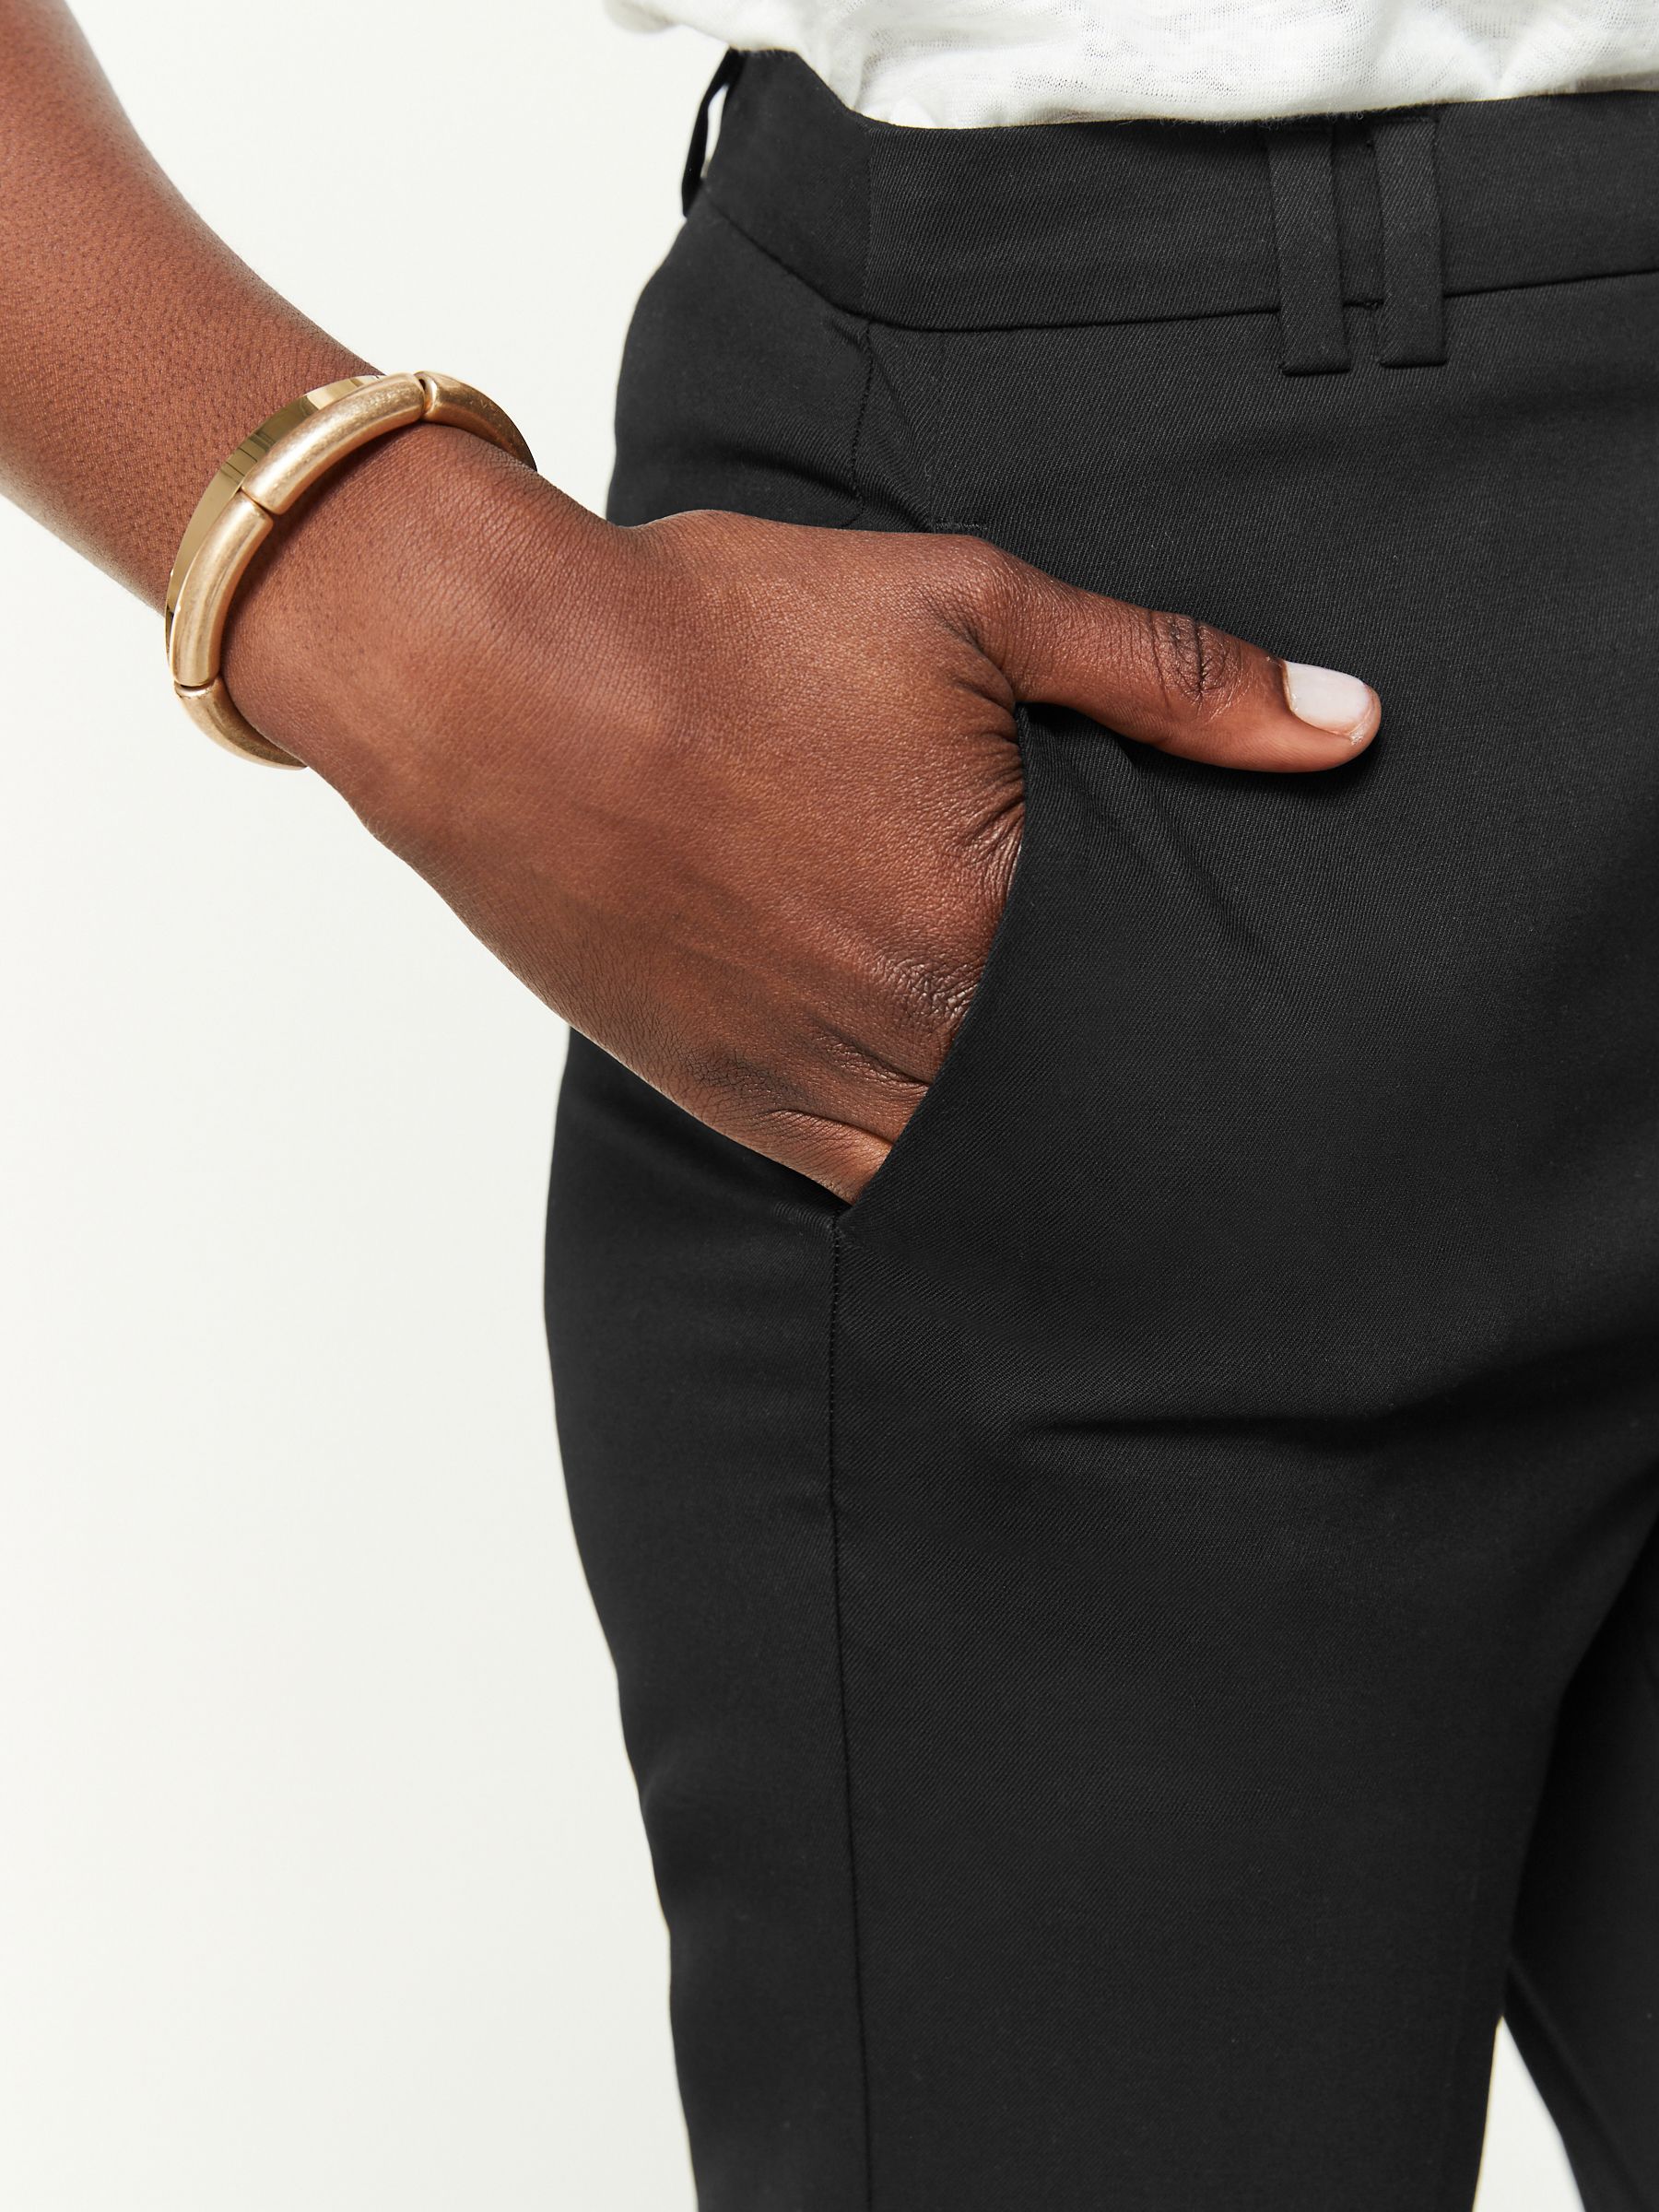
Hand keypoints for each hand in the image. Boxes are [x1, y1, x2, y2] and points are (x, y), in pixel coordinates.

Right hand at [224, 433, 1379, 1200]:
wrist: (499, 684)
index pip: (1153, 1027)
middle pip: (1068, 1116)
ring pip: (969, 1171)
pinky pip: (858, 1180)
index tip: (1273, 1068)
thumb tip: (1350, 720)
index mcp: (986, 920)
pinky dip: (925, 1175)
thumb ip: (1168, 674)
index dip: (1214, 1042)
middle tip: (1221, 1144)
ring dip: (1038, 1167)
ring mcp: (808, 1080)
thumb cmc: (723, 630)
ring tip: (1114, 1175)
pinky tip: (971, 1157)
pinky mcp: (728, 1100)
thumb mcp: (966, 606)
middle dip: (1138, 1119)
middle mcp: (906, 1030)